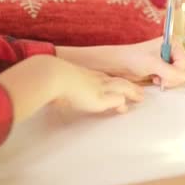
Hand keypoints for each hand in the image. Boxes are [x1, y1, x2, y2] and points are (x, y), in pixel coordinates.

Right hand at [0, 55, 142, 122]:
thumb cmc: (47, 78)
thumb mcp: (54, 83)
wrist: (51, 75)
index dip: (112, 83)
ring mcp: (99, 87)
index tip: (119, 86)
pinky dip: (121, 104)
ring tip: (140, 98)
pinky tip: (124, 110)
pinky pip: (116, 100)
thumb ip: (55, 91)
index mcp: (84, 75)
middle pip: (117, 80)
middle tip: (139, 93)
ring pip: (122, 87)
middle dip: (129, 86)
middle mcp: (94, 79)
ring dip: (132, 93)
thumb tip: (44, 94)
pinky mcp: (100, 97)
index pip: (103, 78)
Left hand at [110, 37, 184, 87]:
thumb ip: (170, 71)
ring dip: (169, 80)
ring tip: (156, 78)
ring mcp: (169, 61)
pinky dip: (166, 82)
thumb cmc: (134, 58)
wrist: (120, 64)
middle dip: (173, 77)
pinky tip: (154, 79)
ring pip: (180, 76)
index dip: (176, 71)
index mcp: (173, 44)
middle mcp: (173, 51)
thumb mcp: (153, 64)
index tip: (163, 73)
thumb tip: (182, 77)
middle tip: (160, 78)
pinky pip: (173, 79)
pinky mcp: (164, 69)